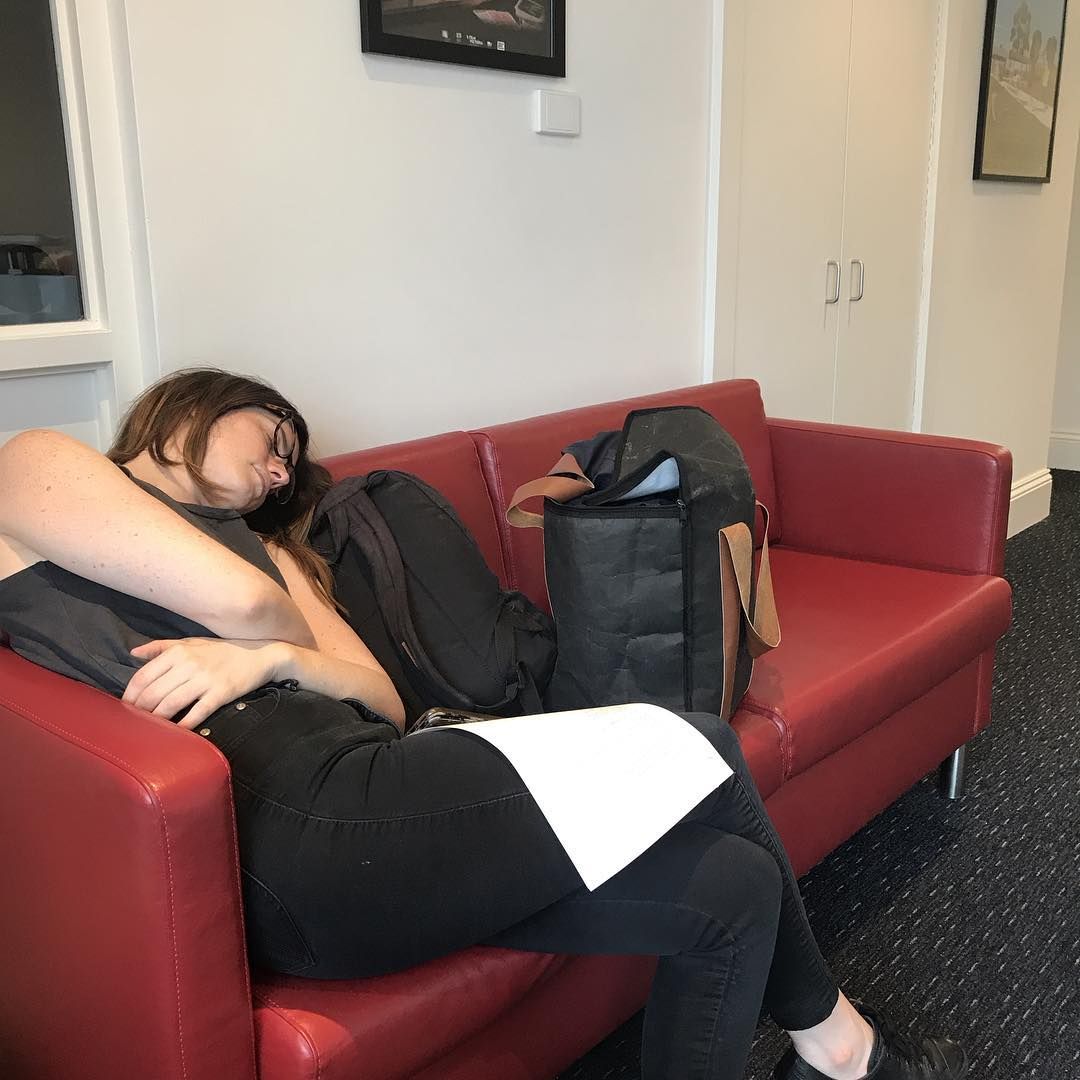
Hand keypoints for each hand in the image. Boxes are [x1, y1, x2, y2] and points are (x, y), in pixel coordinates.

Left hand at [122, 637, 281, 729]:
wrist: (260, 654)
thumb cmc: (222, 650)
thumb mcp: (191, 642)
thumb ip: (160, 647)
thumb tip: (133, 652)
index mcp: (178, 651)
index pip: (143, 676)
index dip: (130, 694)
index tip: (125, 707)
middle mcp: (189, 664)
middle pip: (153, 693)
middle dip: (139, 711)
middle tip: (133, 722)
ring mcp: (206, 679)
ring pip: (171, 704)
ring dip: (156, 720)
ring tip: (149, 729)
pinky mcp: (221, 693)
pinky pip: (197, 713)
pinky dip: (184, 725)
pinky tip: (176, 732)